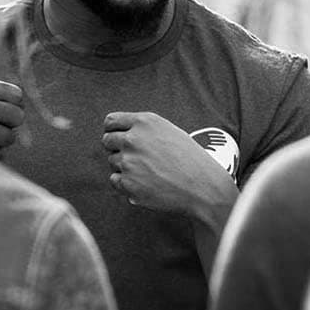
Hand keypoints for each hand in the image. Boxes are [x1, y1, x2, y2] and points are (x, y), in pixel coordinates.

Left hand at [99, 112, 235, 222]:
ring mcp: (128, 162)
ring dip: (124, 167)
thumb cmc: (190, 160)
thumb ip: (143, 128)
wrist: (203, 187)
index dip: (113, 130)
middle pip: (107, 141)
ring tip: (148, 172)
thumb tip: (121, 131)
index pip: (110, 121)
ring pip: (112, 162)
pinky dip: (125, 183)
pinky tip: (144, 183)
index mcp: (144, 122)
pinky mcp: (127, 183)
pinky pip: (115, 180)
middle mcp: (133, 139)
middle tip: (135, 157)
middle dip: (117, 148)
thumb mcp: (169, 131)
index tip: (117, 137)